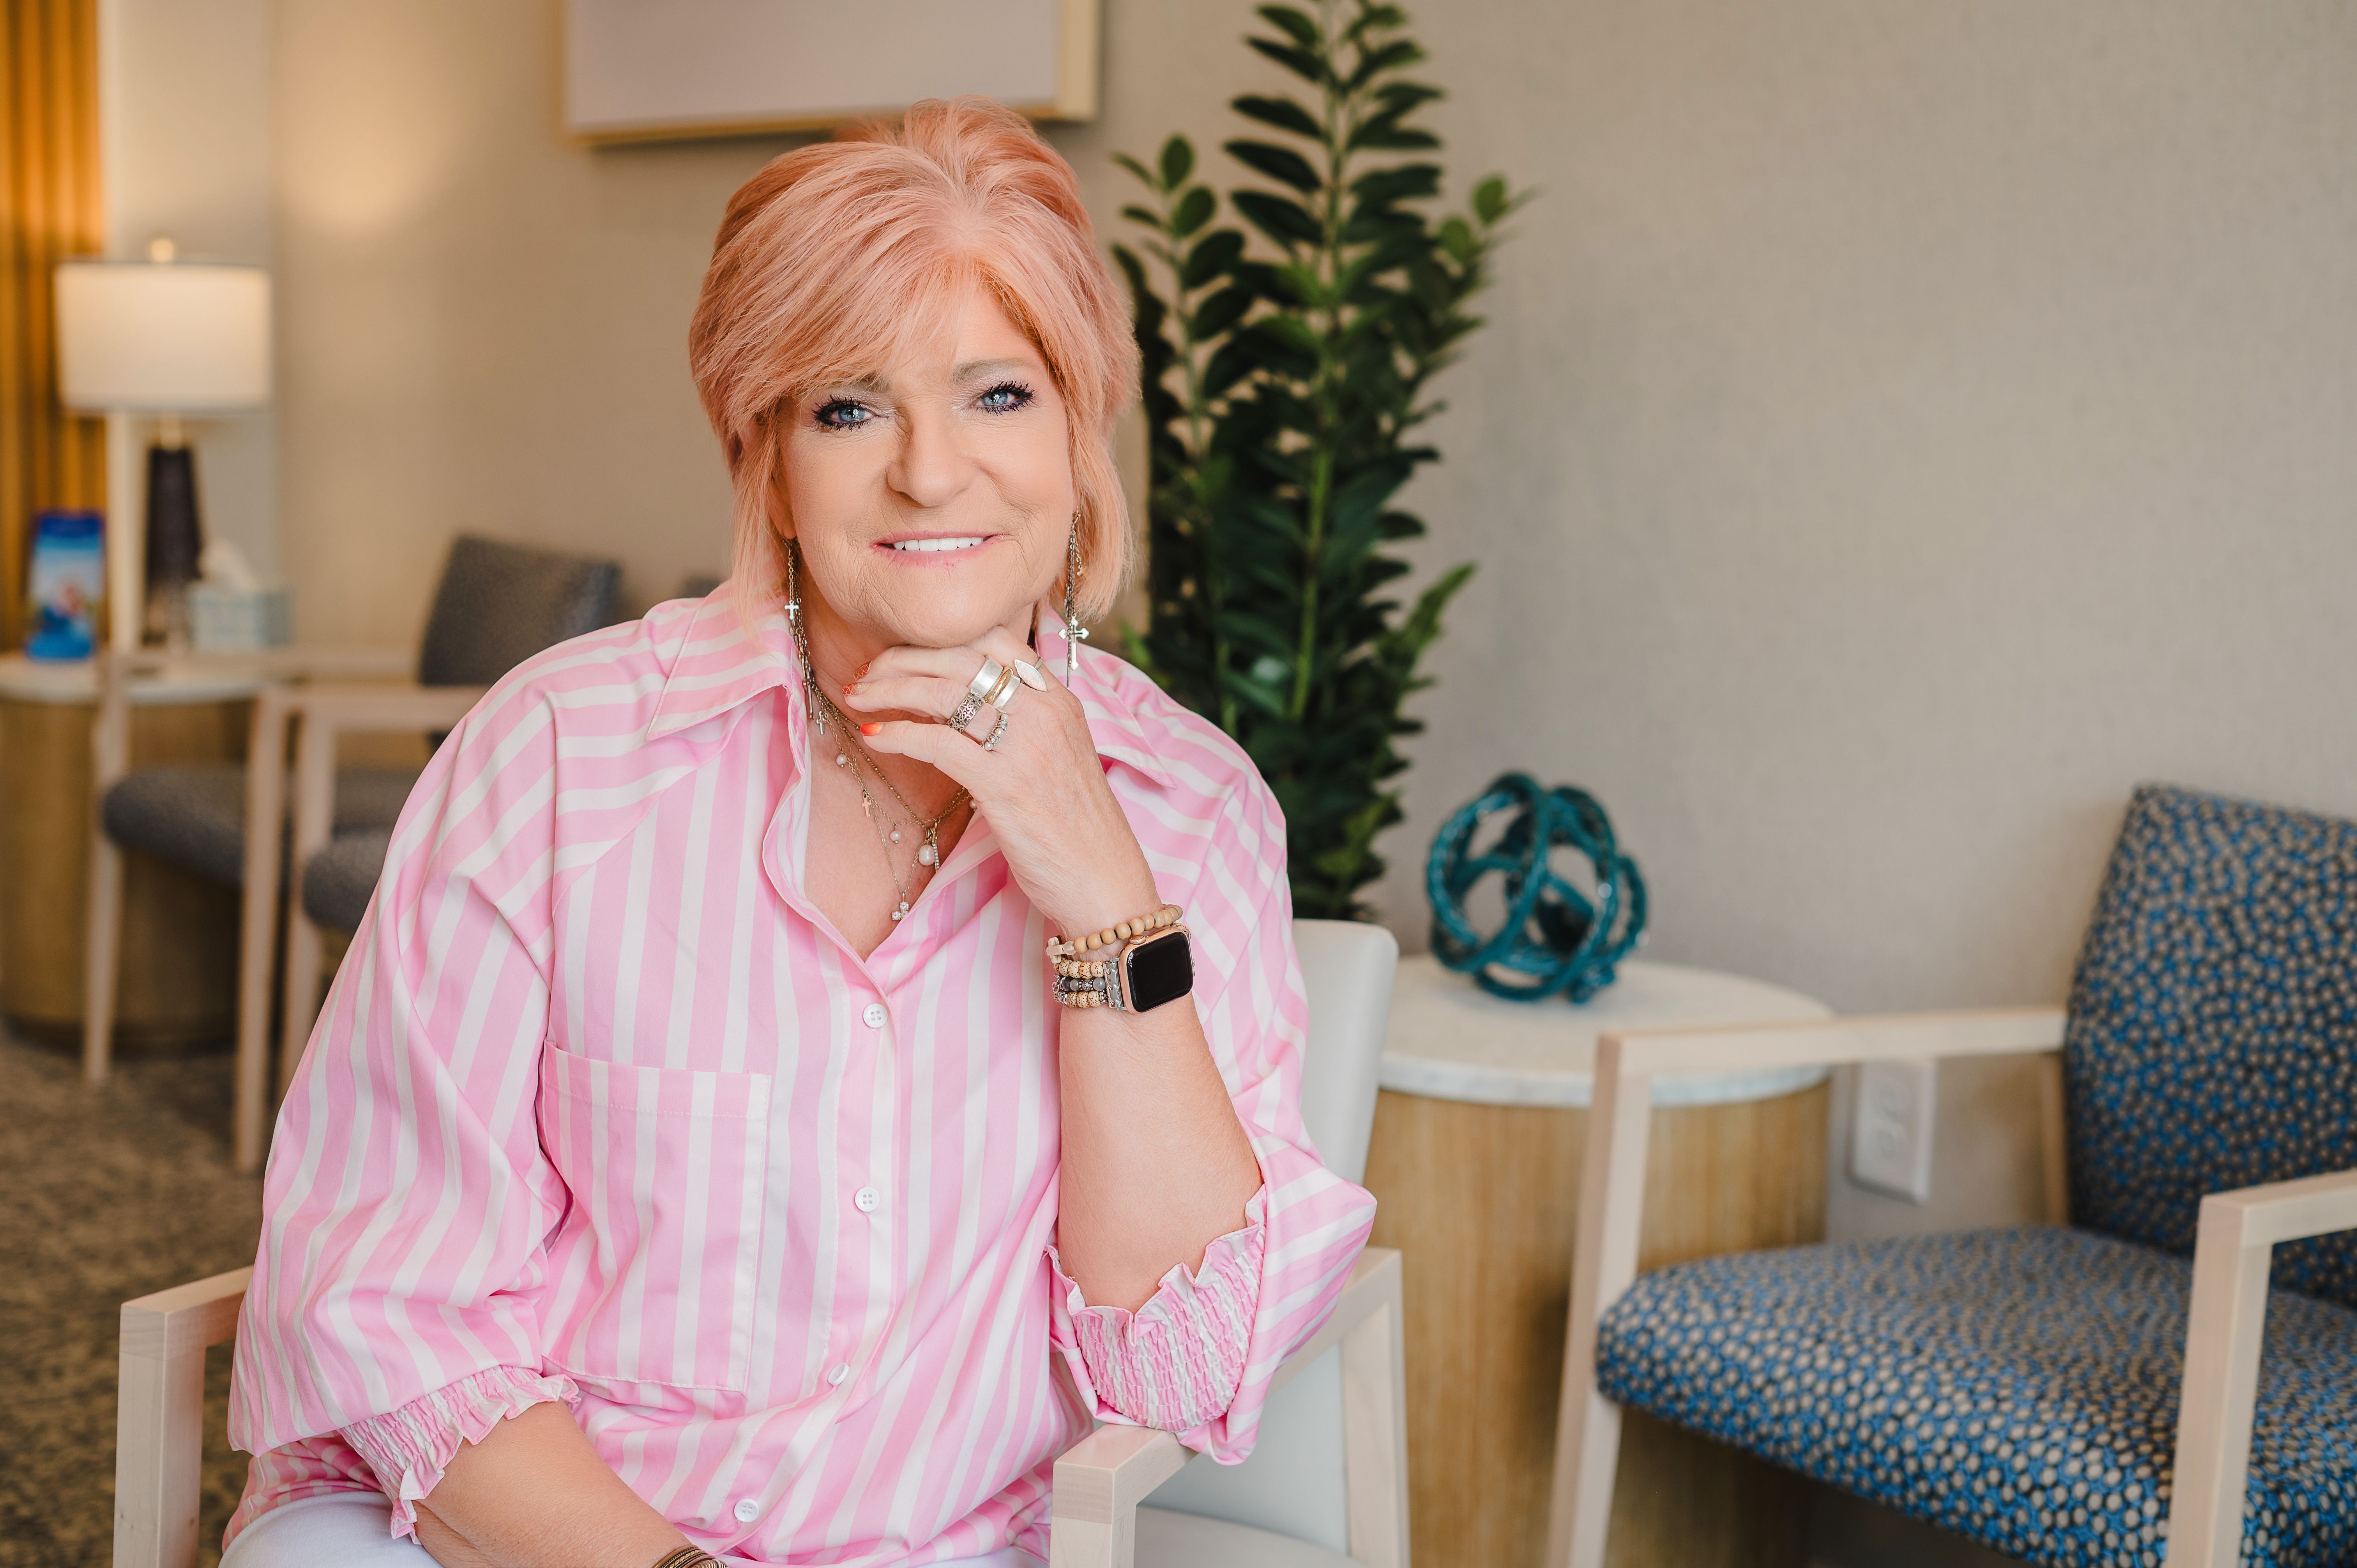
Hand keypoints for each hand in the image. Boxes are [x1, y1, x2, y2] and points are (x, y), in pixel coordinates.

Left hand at [838, 601, 1158, 938]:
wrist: (1105, 881)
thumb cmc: (1076, 826)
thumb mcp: (1057, 755)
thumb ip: (1022, 721)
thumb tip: (963, 704)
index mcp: (1058, 699)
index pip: (993, 639)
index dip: (939, 637)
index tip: (902, 652)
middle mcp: (1044, 711)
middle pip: (959, 657)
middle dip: (901, 657)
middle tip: (865, 672)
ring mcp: (1026, 745)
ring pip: (943, 693)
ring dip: (889, 689)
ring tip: (857, 697)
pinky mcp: (1005, 784)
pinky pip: (938, 742)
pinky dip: (898, 734)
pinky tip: (874, 737)